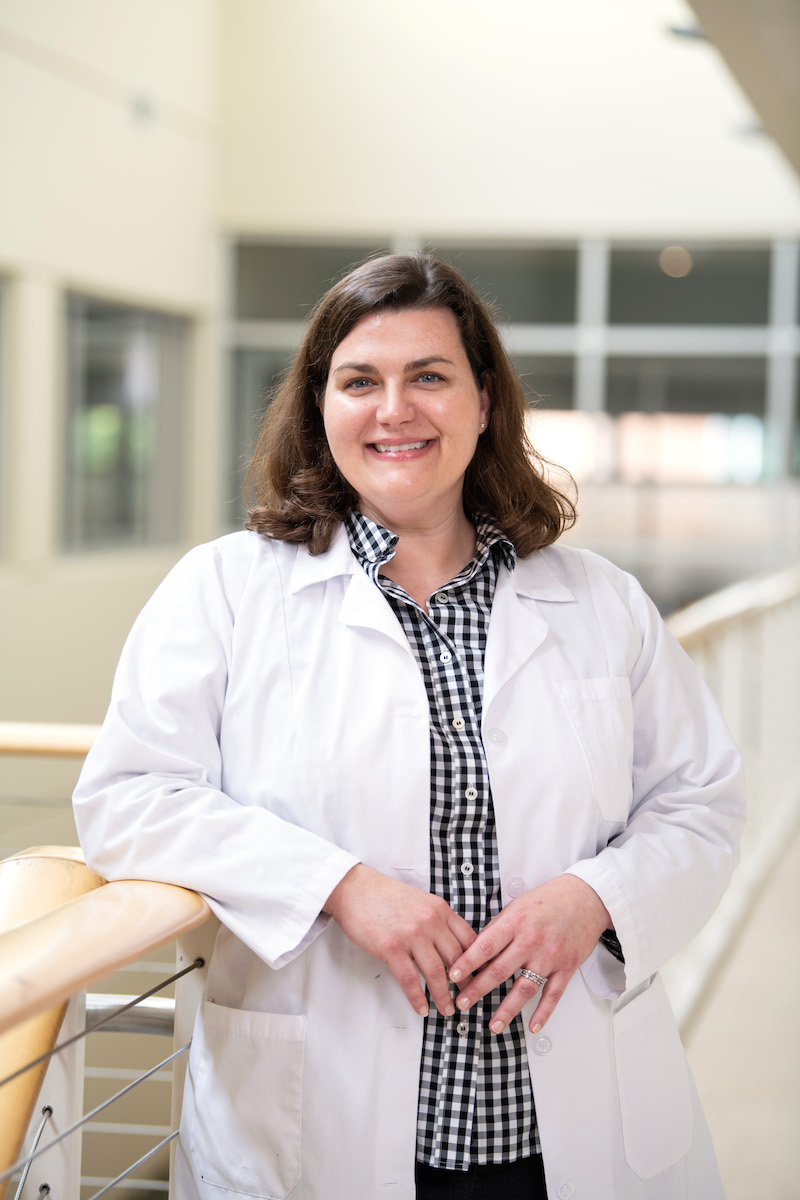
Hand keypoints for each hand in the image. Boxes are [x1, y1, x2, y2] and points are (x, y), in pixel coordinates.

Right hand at [324, 864, 476, 1016]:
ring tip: (447, 1009)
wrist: (354, 888)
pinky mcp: (391, 947)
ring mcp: (411, 934)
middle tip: (468, 999)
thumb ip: (437, 920)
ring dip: (443, 996)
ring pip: (436, 973)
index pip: (469, 939)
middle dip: (465, 983)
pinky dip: (417, 998)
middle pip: (457, 959)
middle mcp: (430, 920)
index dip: (477, 962)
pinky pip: (410, 979)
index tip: (481, 977)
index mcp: (439, 909)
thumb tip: (450, 946)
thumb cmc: (385, 896)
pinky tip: (421, 1008)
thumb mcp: (420, 901)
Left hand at [448, 875, 611, 1033]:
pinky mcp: (567, 967)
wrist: (586, 898)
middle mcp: (531, 940)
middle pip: (500, 971)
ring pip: (524, 988)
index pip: (485, 946)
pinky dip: (544, 1013)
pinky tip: (533, 1026)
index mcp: (515, 922)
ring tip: (492, 1025)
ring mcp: (550, 956)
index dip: (467, 963)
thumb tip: (476, 950)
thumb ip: (498, 928)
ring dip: (507, 1010)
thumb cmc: (549, 900)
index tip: (452, 977)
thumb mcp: (517, 905)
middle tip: (462, 1004)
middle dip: (478, 990)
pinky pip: (553, 995)